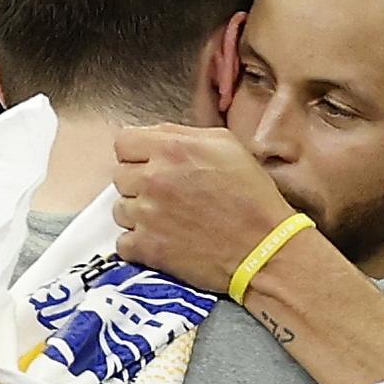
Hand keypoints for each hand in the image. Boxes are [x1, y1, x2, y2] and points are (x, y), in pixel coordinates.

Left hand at [113, 124, 295, 292]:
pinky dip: (138, 244)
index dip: (137, 153)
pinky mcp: (148, 248)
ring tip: (167, 219)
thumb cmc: (251, 197)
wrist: (264, 248)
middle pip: (119, 176)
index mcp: (172, 149)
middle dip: (138, 183)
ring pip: (119, 209)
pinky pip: (123, 242)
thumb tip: (156, 137)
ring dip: (138, 214)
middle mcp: (153, 179)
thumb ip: (184, 135)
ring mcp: (147, 216)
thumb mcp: (227, 146)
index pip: (123, 142)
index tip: (150, 164)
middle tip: (166, 194)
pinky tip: (162, 240)